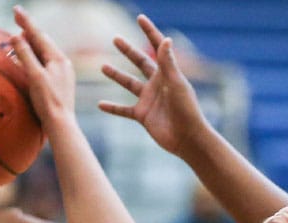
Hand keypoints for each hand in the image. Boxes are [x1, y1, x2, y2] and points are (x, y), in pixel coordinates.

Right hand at [10, 6, 75, 125]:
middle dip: (29, 30)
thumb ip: (25, 55)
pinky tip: (28, 57)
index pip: (39, 35)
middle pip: (42, 42)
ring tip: (20, 33)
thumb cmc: (48, 102)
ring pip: (43, 52)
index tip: (16, 9)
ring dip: (30, 43)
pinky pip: (44, 63)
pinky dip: (34, 56)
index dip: (26, 22)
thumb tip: (16, 36)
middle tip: (16, 17)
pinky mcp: (58, 83)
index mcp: (58, 59)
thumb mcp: (35, 76)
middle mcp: (62, 64)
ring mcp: (61, 73)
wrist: (61, 124)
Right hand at [98, 14, 208, 155]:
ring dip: (116, 75)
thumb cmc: (186, 110)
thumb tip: (166, 38)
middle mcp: (157, 84)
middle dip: (128, 51)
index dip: (149, 32)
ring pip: (129, 84)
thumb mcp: (176, 84)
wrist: (187, 139)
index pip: (157, 48)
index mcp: (167, 73)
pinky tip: (100, 104)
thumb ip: (169, 62)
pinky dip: (112, 107)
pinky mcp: (143, 116)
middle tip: (115, 38)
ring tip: (102, 67)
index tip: (140, 18)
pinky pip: (123, 110)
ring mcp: (149, 100)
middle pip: (140, 62)